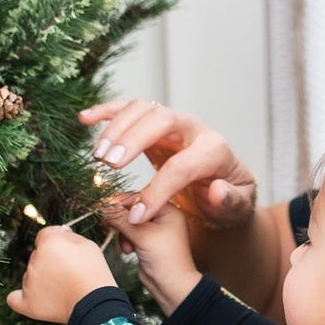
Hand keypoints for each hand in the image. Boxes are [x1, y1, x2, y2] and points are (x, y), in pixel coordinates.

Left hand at [7, 225, 116, 323]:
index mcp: (48, 243)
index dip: (58, 243)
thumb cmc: (95, 275)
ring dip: (42, 280)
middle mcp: (34, 260)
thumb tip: (59, 232)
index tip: (68, 253)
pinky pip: (15, 299)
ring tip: (64, 291)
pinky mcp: (28, 302)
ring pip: (31, 275)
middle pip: (37, 256)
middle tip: (70, 275)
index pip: (45, 236)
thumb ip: (69, 236)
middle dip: (50, 262)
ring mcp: (29, 281)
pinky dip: (20, 298)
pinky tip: (31, 299)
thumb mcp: (88, 246)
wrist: (96, 305)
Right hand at [78, 99, 257, 228]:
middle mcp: (193, 128)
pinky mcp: (155, 123)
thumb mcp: (239, 207)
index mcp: (215, 151)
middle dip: (132, 141)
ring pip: (142, 110)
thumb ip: (230, 202)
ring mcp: (173, 121)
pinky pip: (129, 109)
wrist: (227, 183)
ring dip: (116, 128)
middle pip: (160, 121)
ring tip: (98, 157)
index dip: (157, 191)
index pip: (182, 166)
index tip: (137, 216)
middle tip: (108, 165)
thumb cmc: (230, 199)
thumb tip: (216, 190)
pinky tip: (85, 119)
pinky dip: (106, 111)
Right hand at [100, 196, 199, 314]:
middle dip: (121, 220)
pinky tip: (128, 250)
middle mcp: (162, 218)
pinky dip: (125, 240)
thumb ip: (121, 219)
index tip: (104, 207)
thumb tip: (103, 205)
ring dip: (123, 233)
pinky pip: (129, 234)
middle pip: (133, 210)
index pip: (140, 198)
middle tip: (107, 223)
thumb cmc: (167, 262)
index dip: (120, 202)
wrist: (172, 288)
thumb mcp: (142, 236)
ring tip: (126, 245)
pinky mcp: (147, 241)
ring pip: (129, 222)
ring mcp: (154, 230)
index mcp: (168, 211)